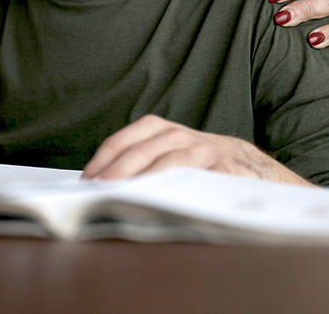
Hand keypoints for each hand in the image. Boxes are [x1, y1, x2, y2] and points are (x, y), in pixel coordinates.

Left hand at [81, 115, 308, 184]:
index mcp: (155, 128)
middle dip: (116, 174)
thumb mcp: (162, 154)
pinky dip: (178, 186)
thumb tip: (96, 185)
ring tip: (125, 196)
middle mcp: (174, 134)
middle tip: (99, 192)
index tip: (85, 184)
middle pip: (138, 152)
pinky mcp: (220, 166)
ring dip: (144, 180)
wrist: (243, 163)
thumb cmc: (191, 163)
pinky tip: (162, 200)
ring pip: (166, 162)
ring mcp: (198, 148)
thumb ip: (135, 164)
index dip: (100, 164)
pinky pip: (196, 176)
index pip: (119, 143)